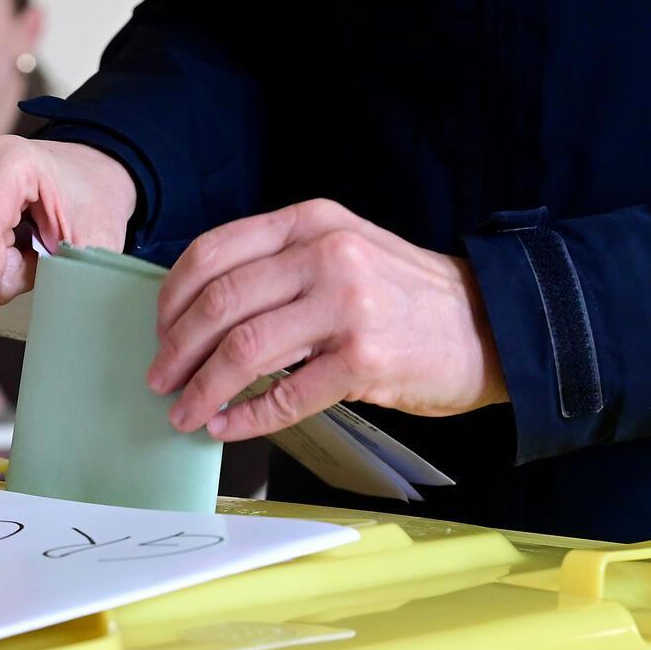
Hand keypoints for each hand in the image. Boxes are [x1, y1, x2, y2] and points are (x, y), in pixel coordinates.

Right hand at [0, 135, 136, 371]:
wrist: (81, 173)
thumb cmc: (91, 201)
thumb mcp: (98, 237)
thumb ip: (73, 273)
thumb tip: (53, 321)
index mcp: (7, 162)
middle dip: (9, 278)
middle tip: (47, 255)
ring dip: (2, 273)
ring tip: (32, 242)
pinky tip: (12, 244)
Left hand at [148, 199, 508, 440]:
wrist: (491, 325)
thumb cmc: (408, 295)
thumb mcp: (343, 250)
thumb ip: (280, 264)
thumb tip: (201, 311)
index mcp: (311, 222)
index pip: (213, 252)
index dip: (172, 299)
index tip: (160, 331)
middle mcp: (325, 255)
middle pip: (219, 304)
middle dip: (176, 350)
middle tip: (160, 380)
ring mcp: (347, 307)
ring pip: (243, 350)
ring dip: (202, 389)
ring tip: (185, 412)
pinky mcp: (365, 360)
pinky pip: (284, 395)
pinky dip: (246, 417)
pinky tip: (229, 427)